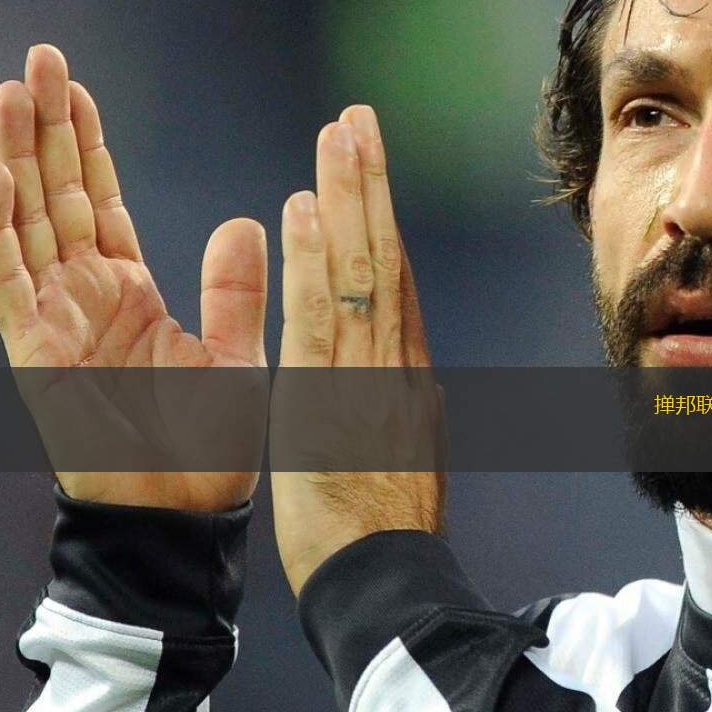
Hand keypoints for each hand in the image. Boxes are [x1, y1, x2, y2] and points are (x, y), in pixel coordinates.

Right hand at [0, 44, 267, 511]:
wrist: (182, 515)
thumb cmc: (208, 449)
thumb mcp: (235, 356)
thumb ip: (233, 288)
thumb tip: (248, 217)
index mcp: (130, 291)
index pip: (100, 201)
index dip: (86, 144)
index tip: (77, 85)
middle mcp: (85, 297)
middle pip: (56, 194)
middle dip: (45, 126)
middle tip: (39, 57)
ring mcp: (54, 320)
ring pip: (26, 221)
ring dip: (16, 156)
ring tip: (11, 91)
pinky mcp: (35, 352)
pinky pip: (9, 282)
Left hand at [271, 105, 443, 595]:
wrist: (386, 590)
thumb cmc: (382, 541)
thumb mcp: (401, 465)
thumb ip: (397, 412)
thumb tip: (404, 381)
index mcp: (408, 385)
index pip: (396, 289)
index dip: (380, 223)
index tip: (365, 170)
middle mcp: (398, 371)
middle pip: (387, 262)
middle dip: (370, 187)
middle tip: (355, 120)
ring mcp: (373, 382)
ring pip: (363, 274)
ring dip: (348, 198)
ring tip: (337, 136)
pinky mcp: (338, 401)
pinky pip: (324, 319)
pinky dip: (316, 261)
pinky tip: (303, 211)